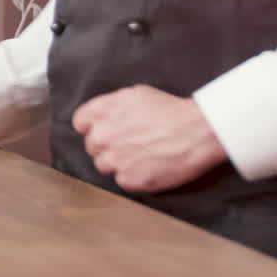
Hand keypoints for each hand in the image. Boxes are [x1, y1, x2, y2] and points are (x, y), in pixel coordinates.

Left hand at [71, 85, 227, 193]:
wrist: (195, 131)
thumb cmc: (171, 110)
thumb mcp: (135, 95)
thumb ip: (112, 106)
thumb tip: (104, 114)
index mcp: (101, 112)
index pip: (80, 123)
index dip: (93, 126)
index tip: (104, 130)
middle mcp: (102, 136)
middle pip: (92, 146)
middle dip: (107, 145)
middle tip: (129, 143)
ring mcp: (114, 160)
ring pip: (103, 166)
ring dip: (117, 163)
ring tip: (140, 156)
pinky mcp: (128, 180)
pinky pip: (121, 181)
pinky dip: (133, 176)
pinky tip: (148, 166)